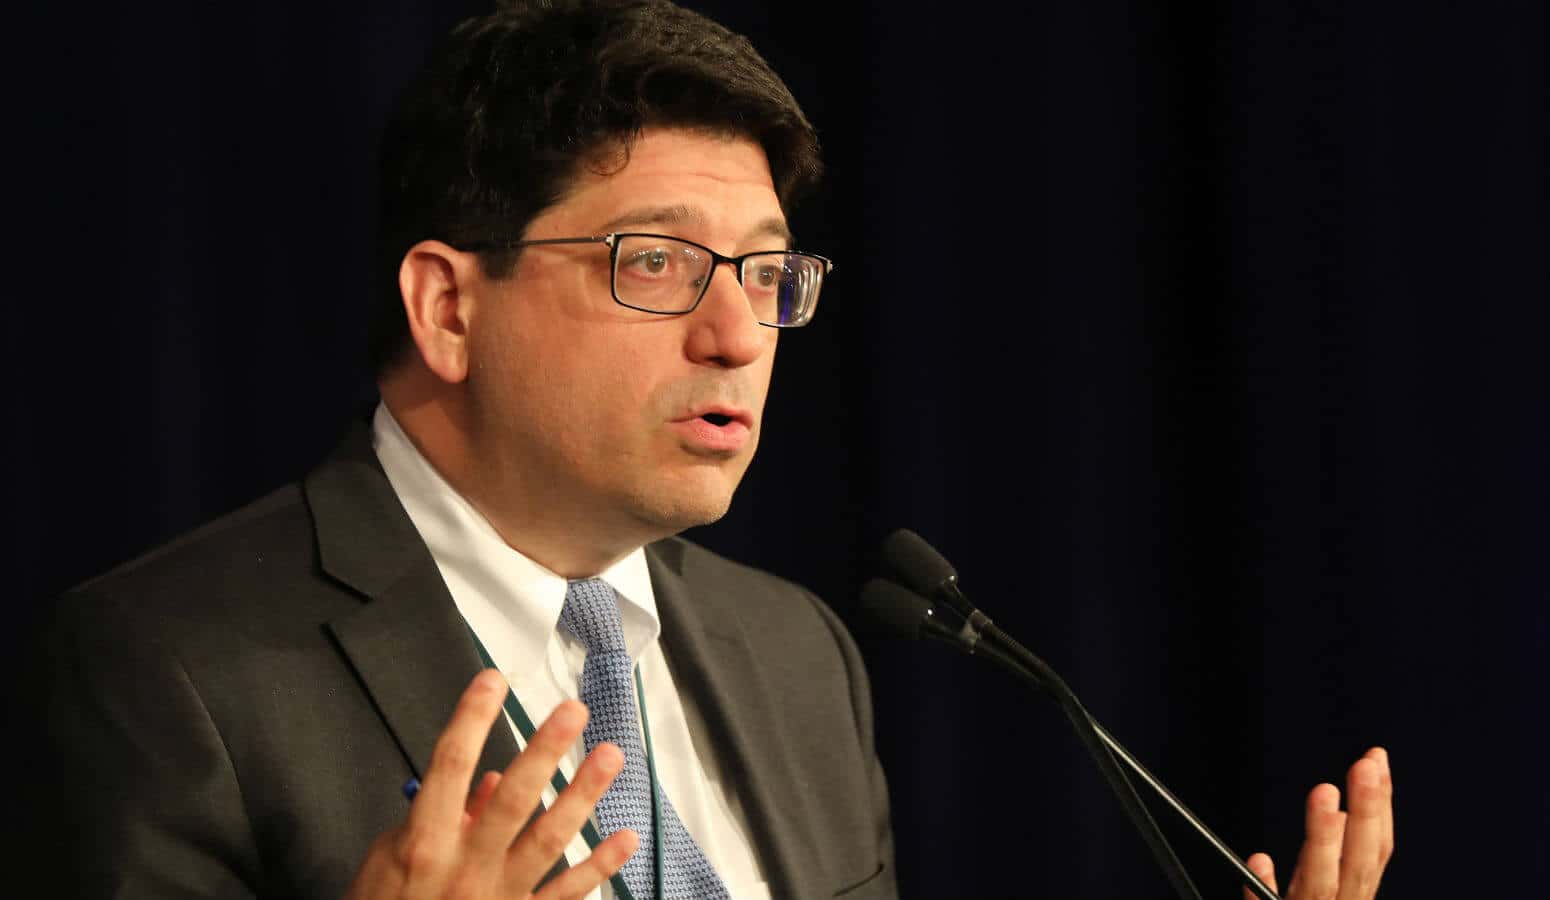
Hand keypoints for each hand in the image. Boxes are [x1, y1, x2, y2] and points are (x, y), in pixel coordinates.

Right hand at [345, 669, 636, 898]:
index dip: (471, 718)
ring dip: (583, 795)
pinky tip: (625, 837)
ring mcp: (498, 896)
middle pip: (512, 798)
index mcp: (425, 842)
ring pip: (550, 839)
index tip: (491, 681)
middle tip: (572, 712)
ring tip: (609, 756)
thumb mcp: (389, 859)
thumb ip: (440, 817)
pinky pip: (568, 892)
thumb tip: (486, 781)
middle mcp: (466, 867)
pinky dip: (600, 865)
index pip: (450, 766)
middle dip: (545, 751)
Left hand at [1243, 747, 1393, 899]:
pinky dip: (1266, 885)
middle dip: (1366, 813)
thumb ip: (1330, 860)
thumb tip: (1340, 814)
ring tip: (1324, 793)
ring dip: (1324, 839)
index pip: (1376, 848)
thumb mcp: (1320, 891)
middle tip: (1364, 766)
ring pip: (1320, 883)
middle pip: (1359, 862)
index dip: (1380, 805)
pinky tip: (1261, 860)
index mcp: (1352, 895)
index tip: (1376, 758)